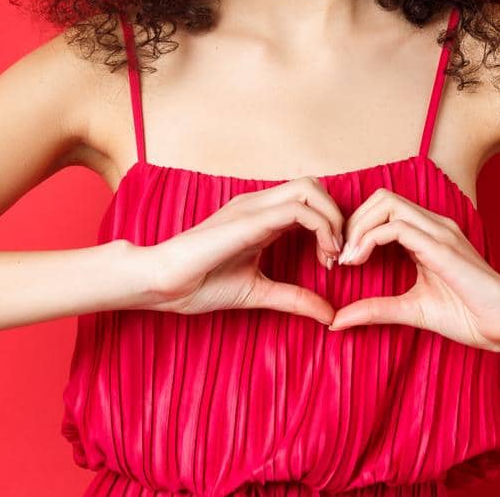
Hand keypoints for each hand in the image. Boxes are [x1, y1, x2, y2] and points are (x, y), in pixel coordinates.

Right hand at [141, 177, 344, 324]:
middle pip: (314, 186)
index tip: (332, 263)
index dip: (331, 226)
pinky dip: (321, 228)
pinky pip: (297, 209)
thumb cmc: (199, 285)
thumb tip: (329, 315)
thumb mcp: (259, 292)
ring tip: (332, 255)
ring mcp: (252, 208)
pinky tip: (322, 256)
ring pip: (310, 189)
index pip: (309, 200)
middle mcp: (258, 205)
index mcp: (260, 217)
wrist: (162, 284)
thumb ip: (294, 298)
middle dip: (337, 217)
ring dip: (333, 219)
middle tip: (338, 256)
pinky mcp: (248, 220)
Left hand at [327, 187, 499, 350]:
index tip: (342, 260)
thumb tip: (336, 321)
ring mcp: (439, 231)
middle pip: (380, 197)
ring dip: (357, 227)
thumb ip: (375, 310)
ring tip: (348, 259)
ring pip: (386, 203)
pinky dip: (369, 239)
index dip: (356, 227)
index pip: (384, 208)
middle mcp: (434, 225)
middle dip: (352, 222)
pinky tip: (360, 261)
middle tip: (339, 257)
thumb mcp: (410, 310)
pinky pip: (396, 227)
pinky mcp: (441, 247)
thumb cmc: (468, 317)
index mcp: (428, 234)